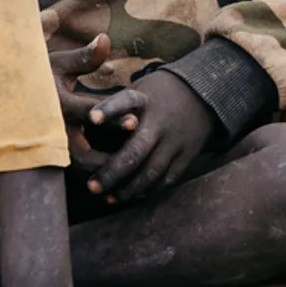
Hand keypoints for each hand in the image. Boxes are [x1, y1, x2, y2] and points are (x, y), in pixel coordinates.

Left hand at [76, 70, 219, 204]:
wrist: (204, 95)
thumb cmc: (158, 95)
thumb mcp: (140, 89)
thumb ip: (117, 106)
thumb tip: (81, 122)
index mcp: (145, 100)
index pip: (125, 101)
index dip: (109, 110)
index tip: (91, 119)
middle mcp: (161, 122)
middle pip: (136, 150)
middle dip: (112, 171)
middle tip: (91, 187)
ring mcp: (175, 141)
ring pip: (151, 172)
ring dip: (128, 188)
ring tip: (107, 197)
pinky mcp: (187, 156)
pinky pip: (166, 180)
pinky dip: (147, 191)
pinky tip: (129, 196)